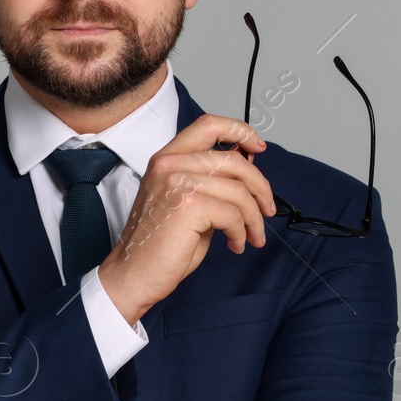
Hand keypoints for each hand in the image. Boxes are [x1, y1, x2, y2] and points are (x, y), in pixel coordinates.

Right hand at [99, 114, 274, 324]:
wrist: (133, 274)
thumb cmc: (157, 245)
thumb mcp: (187, 202)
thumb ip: (212, 181)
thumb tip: (247, 166)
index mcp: (166, 160)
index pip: (208, 126)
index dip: (240, 131)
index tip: (257, 146)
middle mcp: (169, 165)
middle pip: (234, 160)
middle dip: (260, 186)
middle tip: (266, 208)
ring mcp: (177, 182)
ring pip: (239, 190)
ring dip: (253, 218)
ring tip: (250, 236)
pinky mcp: (189, 206)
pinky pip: (234, 214)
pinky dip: (242, 232)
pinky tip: (235, 244)